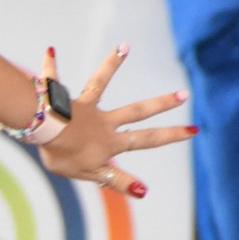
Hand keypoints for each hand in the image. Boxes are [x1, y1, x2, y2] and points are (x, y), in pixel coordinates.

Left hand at [36, 44, 193, 197]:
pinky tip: (50, 49)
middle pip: (137, 111)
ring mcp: (84, 107)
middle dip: (162, 104)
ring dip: (112, 65)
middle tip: (183, 94)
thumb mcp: (91, 175)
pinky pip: (54, 80)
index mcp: (109, 142)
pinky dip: (51, 65)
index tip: (192, 130)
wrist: (46, 132)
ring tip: (125, 47)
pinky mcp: (63, 98)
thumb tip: (144, 191)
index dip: (168, 136)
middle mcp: (102, 121)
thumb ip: (116, 180)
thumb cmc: (64, 156)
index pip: (144, 140)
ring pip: (102, 83)